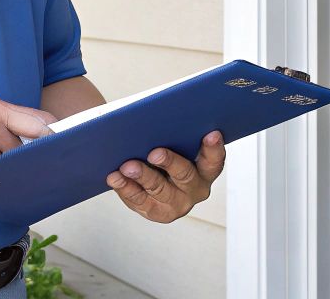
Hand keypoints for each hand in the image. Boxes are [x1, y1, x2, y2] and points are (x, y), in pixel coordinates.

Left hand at [106, 132, 225, 223]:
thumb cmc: (166, 148)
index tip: (211, 133)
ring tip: (127, 166)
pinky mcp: (156, 213)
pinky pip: (139, 201)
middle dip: (170, 163)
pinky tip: (115, 177)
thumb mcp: (176, 142)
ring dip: (142, 176)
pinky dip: (126, 188)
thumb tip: (156, 117)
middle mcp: (195, 189)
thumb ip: (175, 134)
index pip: (214, 160)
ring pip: (159, 190)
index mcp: (206, 170)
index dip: (213, 148)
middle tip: (154, 153)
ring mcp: (177, 204)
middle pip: (185, 175)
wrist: (149, 171)